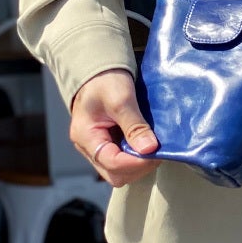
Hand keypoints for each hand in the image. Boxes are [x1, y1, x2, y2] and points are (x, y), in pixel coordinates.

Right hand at [70, 69, 159, 186]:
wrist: (98, 68)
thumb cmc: (105, 79)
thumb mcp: (121, 99)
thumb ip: (134, 125)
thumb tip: (149, 149)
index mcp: (85, 136)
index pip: (112, 163)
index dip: (136, 162)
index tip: (156, 152)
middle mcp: (88, 147)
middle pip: (115, 174)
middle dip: (138, 167)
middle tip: (156, 151)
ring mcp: (97, 148)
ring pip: (120, 171)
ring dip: (139, 164)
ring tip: (153, 147)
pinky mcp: (107, 144)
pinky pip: (123, 161)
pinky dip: (137, 158)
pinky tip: (146, 144)